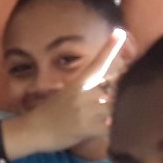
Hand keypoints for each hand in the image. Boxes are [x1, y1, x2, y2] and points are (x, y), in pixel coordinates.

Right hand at [25, 29, 126, 149]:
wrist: (33, 130)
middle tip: (129, 95)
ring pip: (116, 106)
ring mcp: (86, 109)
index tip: (120, 32)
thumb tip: (105, 86)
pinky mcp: (87, 127)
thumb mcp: (66, 93)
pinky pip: (110, 127)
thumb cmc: (50, 113)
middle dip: (124, 91)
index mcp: (79, 82)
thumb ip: (86, 88)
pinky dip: (116, 129)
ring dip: (124, 112)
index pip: (98, 62)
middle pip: (116, 85)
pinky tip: (117, 130)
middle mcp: (84, 92)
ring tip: (127, 116)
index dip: (111, 47)